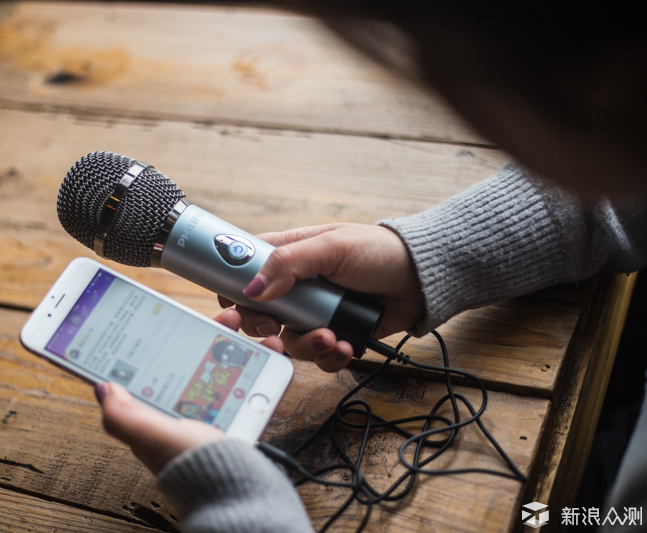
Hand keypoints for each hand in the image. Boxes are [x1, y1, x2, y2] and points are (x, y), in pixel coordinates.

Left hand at [96, 309, 283, 473]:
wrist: (240, 490)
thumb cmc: (194, 466)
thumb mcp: (152, 438)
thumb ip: (124, 416)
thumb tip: (102, 387)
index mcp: (155, 413)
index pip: (153, 366)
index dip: (161, 338)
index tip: (174, 314)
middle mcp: (181, 410)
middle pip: (190, 358)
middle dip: (207, 331)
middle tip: (225, 316)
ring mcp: (211, 411)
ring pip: (220, 364)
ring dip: (234, 341)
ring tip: (247, 327)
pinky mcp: (237, 415)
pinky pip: (244, 380)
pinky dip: (256, 362)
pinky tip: (267, 351)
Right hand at [220, 223, 423, 372]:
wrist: (420, 279)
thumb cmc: (378, 251)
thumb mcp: (332, 247)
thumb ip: (289, 264)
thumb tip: (253, 289)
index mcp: (289, 257)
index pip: (246, 273)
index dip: (236, 291)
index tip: (236, 307)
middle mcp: (297, 288)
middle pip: (259, 315)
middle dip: (265, 328)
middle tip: (276, 330)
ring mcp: (315, 313)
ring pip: (288, 340)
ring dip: (304, 344)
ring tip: (329, 337)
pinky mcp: (335, 334)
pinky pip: (318, 355)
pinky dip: (328, 356)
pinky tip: (344, 345)